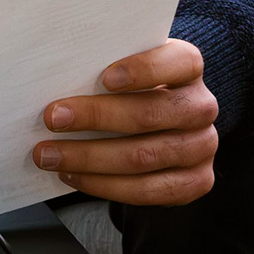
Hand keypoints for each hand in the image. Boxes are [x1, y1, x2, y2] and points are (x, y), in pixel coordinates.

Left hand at [31, 38, 216, 206]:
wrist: (158, 122)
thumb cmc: (130, 88)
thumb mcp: (123, 65)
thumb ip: (103, 64)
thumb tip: (57, 75)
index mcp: (188, 67)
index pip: (177, 62)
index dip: (143, 70)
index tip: (104, 78)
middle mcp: (201, 106)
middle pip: (149, 114)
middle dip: (95, 117)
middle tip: (53, 118)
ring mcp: (202, 146)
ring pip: (144, 157)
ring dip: (89, 158)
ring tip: (51, 154)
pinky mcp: (197, 181)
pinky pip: (148, 190)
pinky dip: (105, 185)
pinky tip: (75, 175)